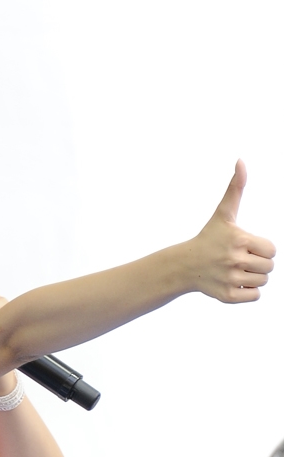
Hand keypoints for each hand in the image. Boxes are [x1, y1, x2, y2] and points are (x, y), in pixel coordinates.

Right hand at [187, 160, 275, 302]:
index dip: (261, 248)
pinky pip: (254, 296)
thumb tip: (241, 160)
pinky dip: (247, 292)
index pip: (272, 250)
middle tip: (239, 259)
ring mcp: (231, 280)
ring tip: (236, 271)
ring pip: (262, 282)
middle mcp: (235, 260)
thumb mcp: (223, 213)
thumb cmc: (209, 238)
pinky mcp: (227, 296)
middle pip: (269, 267)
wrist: (185, 265)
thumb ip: (235, 188)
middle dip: (258, 264)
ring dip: (253, 278)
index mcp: (239, 240)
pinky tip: (233, 282)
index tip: (245, 246)